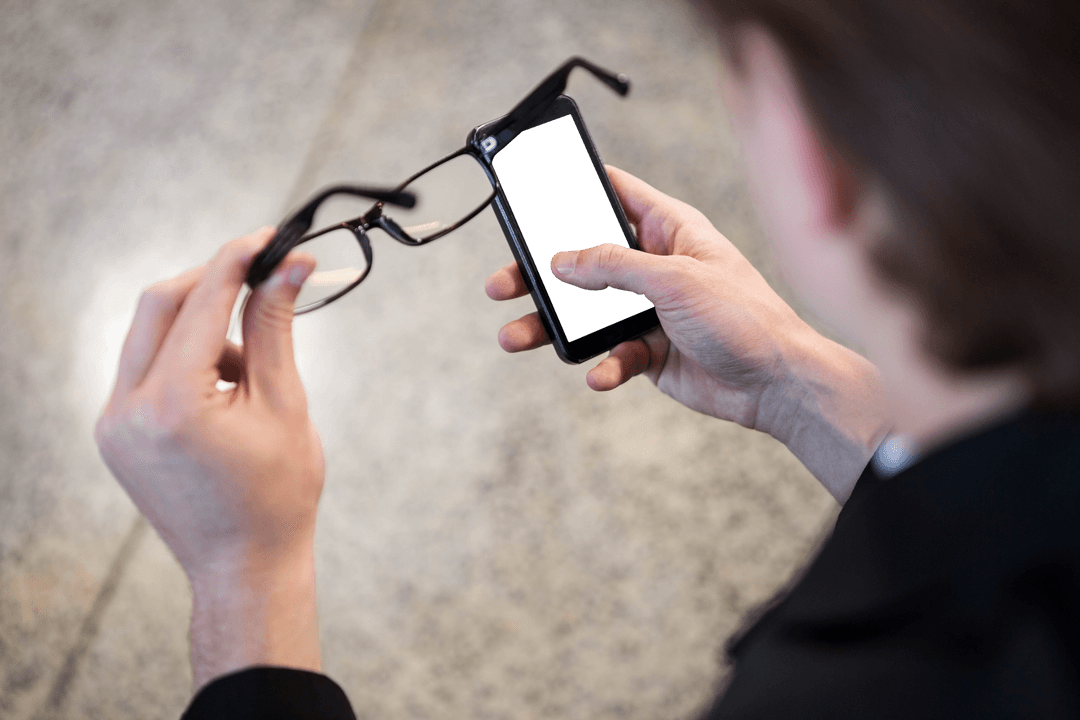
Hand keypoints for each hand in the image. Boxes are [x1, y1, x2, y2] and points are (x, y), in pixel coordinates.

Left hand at [94, 228, 323, 688]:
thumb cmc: (278, 494)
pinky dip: (183, 360)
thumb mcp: (284, 403)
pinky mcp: (114, 434)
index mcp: (173, 404)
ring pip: (149, 337)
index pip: (200, 302)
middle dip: (211, 283)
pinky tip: (223, 390)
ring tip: (249, 369)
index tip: (268, 238)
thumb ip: (275, 326)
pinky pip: (143, 371)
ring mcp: (112, 424)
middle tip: (260, 277)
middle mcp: (126, 409)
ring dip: (200, 327)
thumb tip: (289, 264)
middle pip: (159, 306)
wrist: (245, 567)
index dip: (236, 260)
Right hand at [485, 167, 890, 500]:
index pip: (613, 193)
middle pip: (584, 258)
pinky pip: (610, 354)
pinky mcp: (648, 350)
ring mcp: (648, 309)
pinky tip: (599, 373)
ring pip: (586, 312)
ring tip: (514, 336)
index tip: (530, 188)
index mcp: (668, 230)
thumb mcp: (675, 279)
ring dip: (551, 325)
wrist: (776, 384)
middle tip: (502, 282)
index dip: (574, 186)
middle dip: (541, 272)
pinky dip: (600, 365)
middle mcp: (654, 265)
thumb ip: (615, 266)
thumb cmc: (744, 317)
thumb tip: (562, 261)